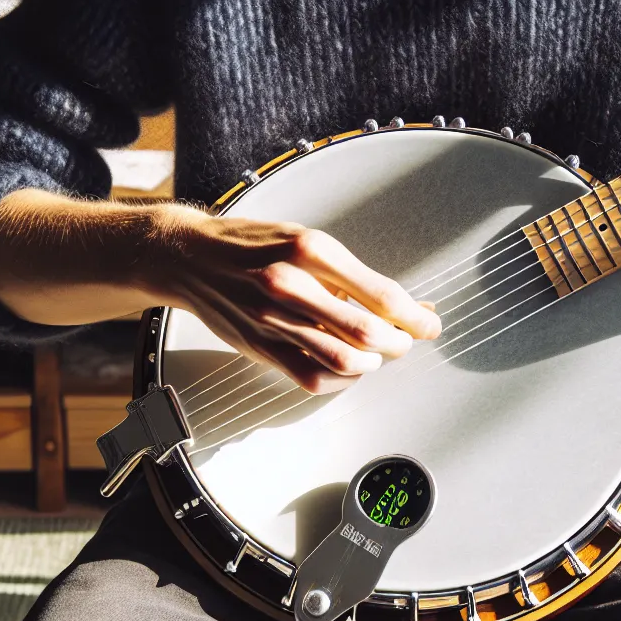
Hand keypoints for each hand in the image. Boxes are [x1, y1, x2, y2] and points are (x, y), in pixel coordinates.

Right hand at [141, 206, 441, 394]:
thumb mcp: (305, 241)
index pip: (382, 295)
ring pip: (344, 359)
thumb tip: (402, 303)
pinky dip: (340, 379)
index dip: (416, 316)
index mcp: (311, 249)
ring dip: (372, 363)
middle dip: (398, 343)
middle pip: (368, 331)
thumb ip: (350, 276)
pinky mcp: (260, 346)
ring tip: (377, 355)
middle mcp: (292, 284)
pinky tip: (346, 368)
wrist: (189, 256)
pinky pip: (311, 376)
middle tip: (407, 340)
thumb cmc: (253, 246)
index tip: (430, 323)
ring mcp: (273, 319)